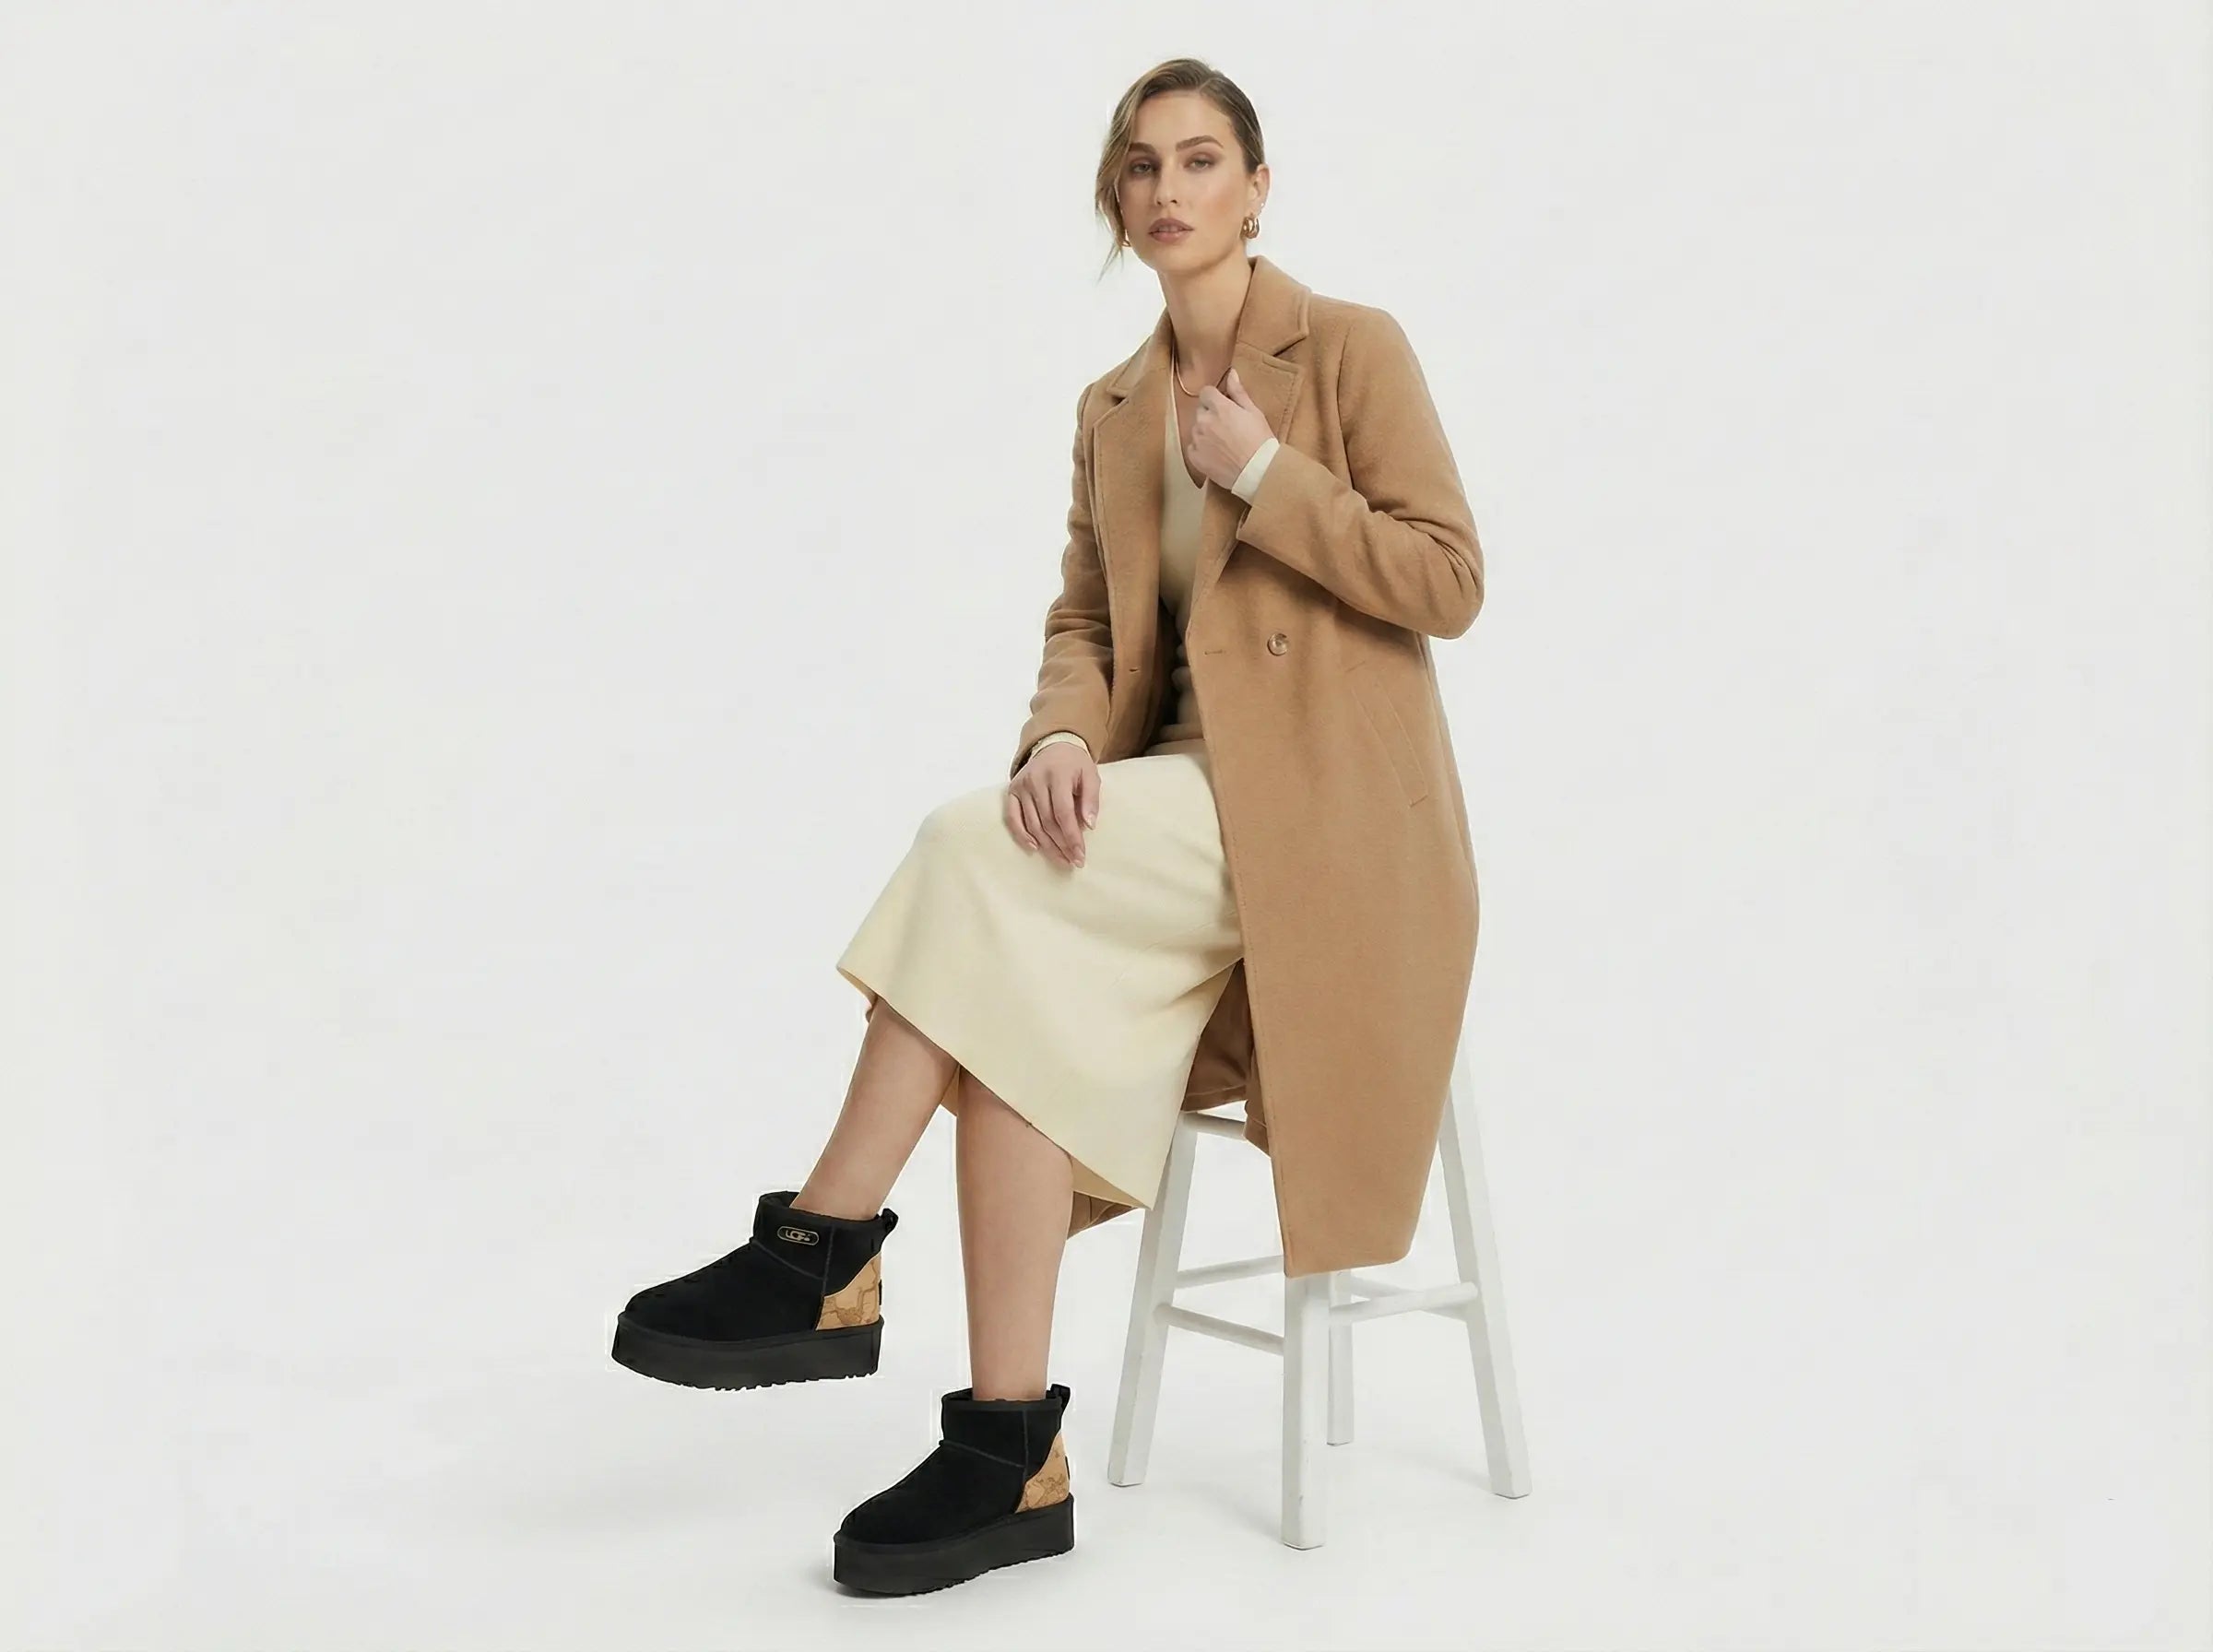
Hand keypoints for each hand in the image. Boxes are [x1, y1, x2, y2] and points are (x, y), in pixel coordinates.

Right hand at [1005, 742, 1098, 867]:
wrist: (1053, 746)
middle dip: (1062, 845)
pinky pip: (1012, 818)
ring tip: (1061, 860)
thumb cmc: (1075, 765)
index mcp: (1057, 774)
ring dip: (1047, 846)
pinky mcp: (1012, 791)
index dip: (1072, 836)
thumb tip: (1089, 825)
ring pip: (1032, 824)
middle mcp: (1036, 780)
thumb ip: (1092, 799)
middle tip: (1074, 861)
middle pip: (1048, 821)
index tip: (1081, 854)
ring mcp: (1021, 786)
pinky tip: (1035, 848)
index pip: (1063, 812)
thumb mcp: (1090, 775)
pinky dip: (1022, 835)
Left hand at [1183, 366, 1274, 489]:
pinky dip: (1201, 449)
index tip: (1223, 405)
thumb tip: (1231, 373)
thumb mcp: (1254, 412)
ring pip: (1196, 429)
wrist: (1258, 471)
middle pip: (1200, 411)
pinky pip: (1193, 448)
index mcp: (1219, 407)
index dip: (1214, 397)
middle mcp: (1204, 421)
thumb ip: (1238, 392)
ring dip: (1205, 432)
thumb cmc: (1260, 440)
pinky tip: (1216, 454)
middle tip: (1227, 427)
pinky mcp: (1195, 458)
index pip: (1205, 392)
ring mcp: (1198, 440)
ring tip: (1223, 443)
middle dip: (1210, 415)